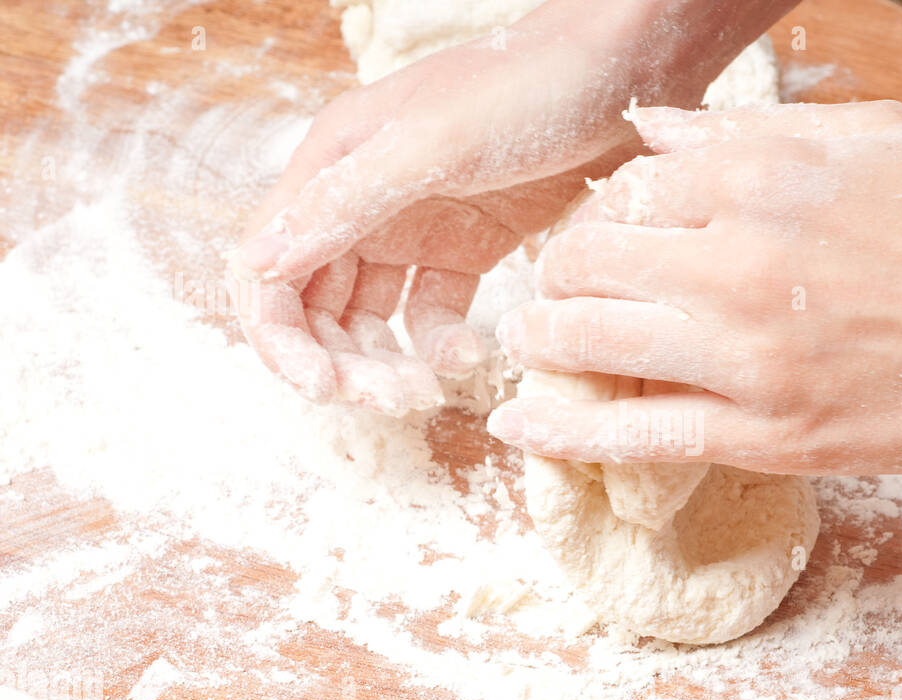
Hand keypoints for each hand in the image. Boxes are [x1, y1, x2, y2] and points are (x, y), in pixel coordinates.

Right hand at [227, 21, 645, 414]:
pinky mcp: (465, 247)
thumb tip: (258, 264)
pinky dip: (442, 343)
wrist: (617, 74)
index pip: (268, 270)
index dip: (283, 337)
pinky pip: (433, 313)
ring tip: (426, 390)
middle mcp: (359, 202)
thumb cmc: (522, 89)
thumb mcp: (429, 146)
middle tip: (392, 397)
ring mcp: (413, 228)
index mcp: (329, 168)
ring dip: (385, 363)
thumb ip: (343, 205)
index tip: (325, 386)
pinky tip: (472, 353)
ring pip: (371, 319)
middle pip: (317, 307)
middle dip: (342, 362)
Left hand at [487, 100, 901, 473]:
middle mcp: (733, 260)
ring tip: (532, 344)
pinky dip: (564, 429)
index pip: (625, 189)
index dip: (603, 214)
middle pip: (587, 262)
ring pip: (591, 341)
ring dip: (545, 340)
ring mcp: (744, 355)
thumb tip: (647, 131)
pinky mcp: (764, 434)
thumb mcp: (869, 139)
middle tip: (557, 291)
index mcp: (758, 177)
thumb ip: (744, 136)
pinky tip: (518, 425)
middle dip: (560, 274)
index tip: (607, 236)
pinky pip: (634, 434)